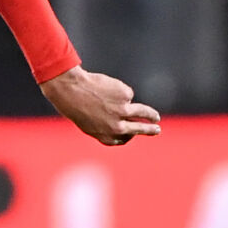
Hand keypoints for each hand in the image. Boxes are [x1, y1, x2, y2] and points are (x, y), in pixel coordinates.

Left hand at [39, 66, 160, 145]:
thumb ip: (105, 128)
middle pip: (139, 129)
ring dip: (151, 115)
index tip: (136, 134)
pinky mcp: (126, 96)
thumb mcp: (88, 123)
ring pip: (143, 112)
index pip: (123, 139)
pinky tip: (106, 89)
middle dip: (149, 130)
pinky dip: (118, 90)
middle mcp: (117, 127)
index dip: (130, 136)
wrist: (71, 91)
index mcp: (106, 136)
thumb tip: (123, 129)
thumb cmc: (76, 106)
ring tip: (155, 117)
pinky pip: (127, 94)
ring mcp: (123, 111)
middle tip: (156, 129)